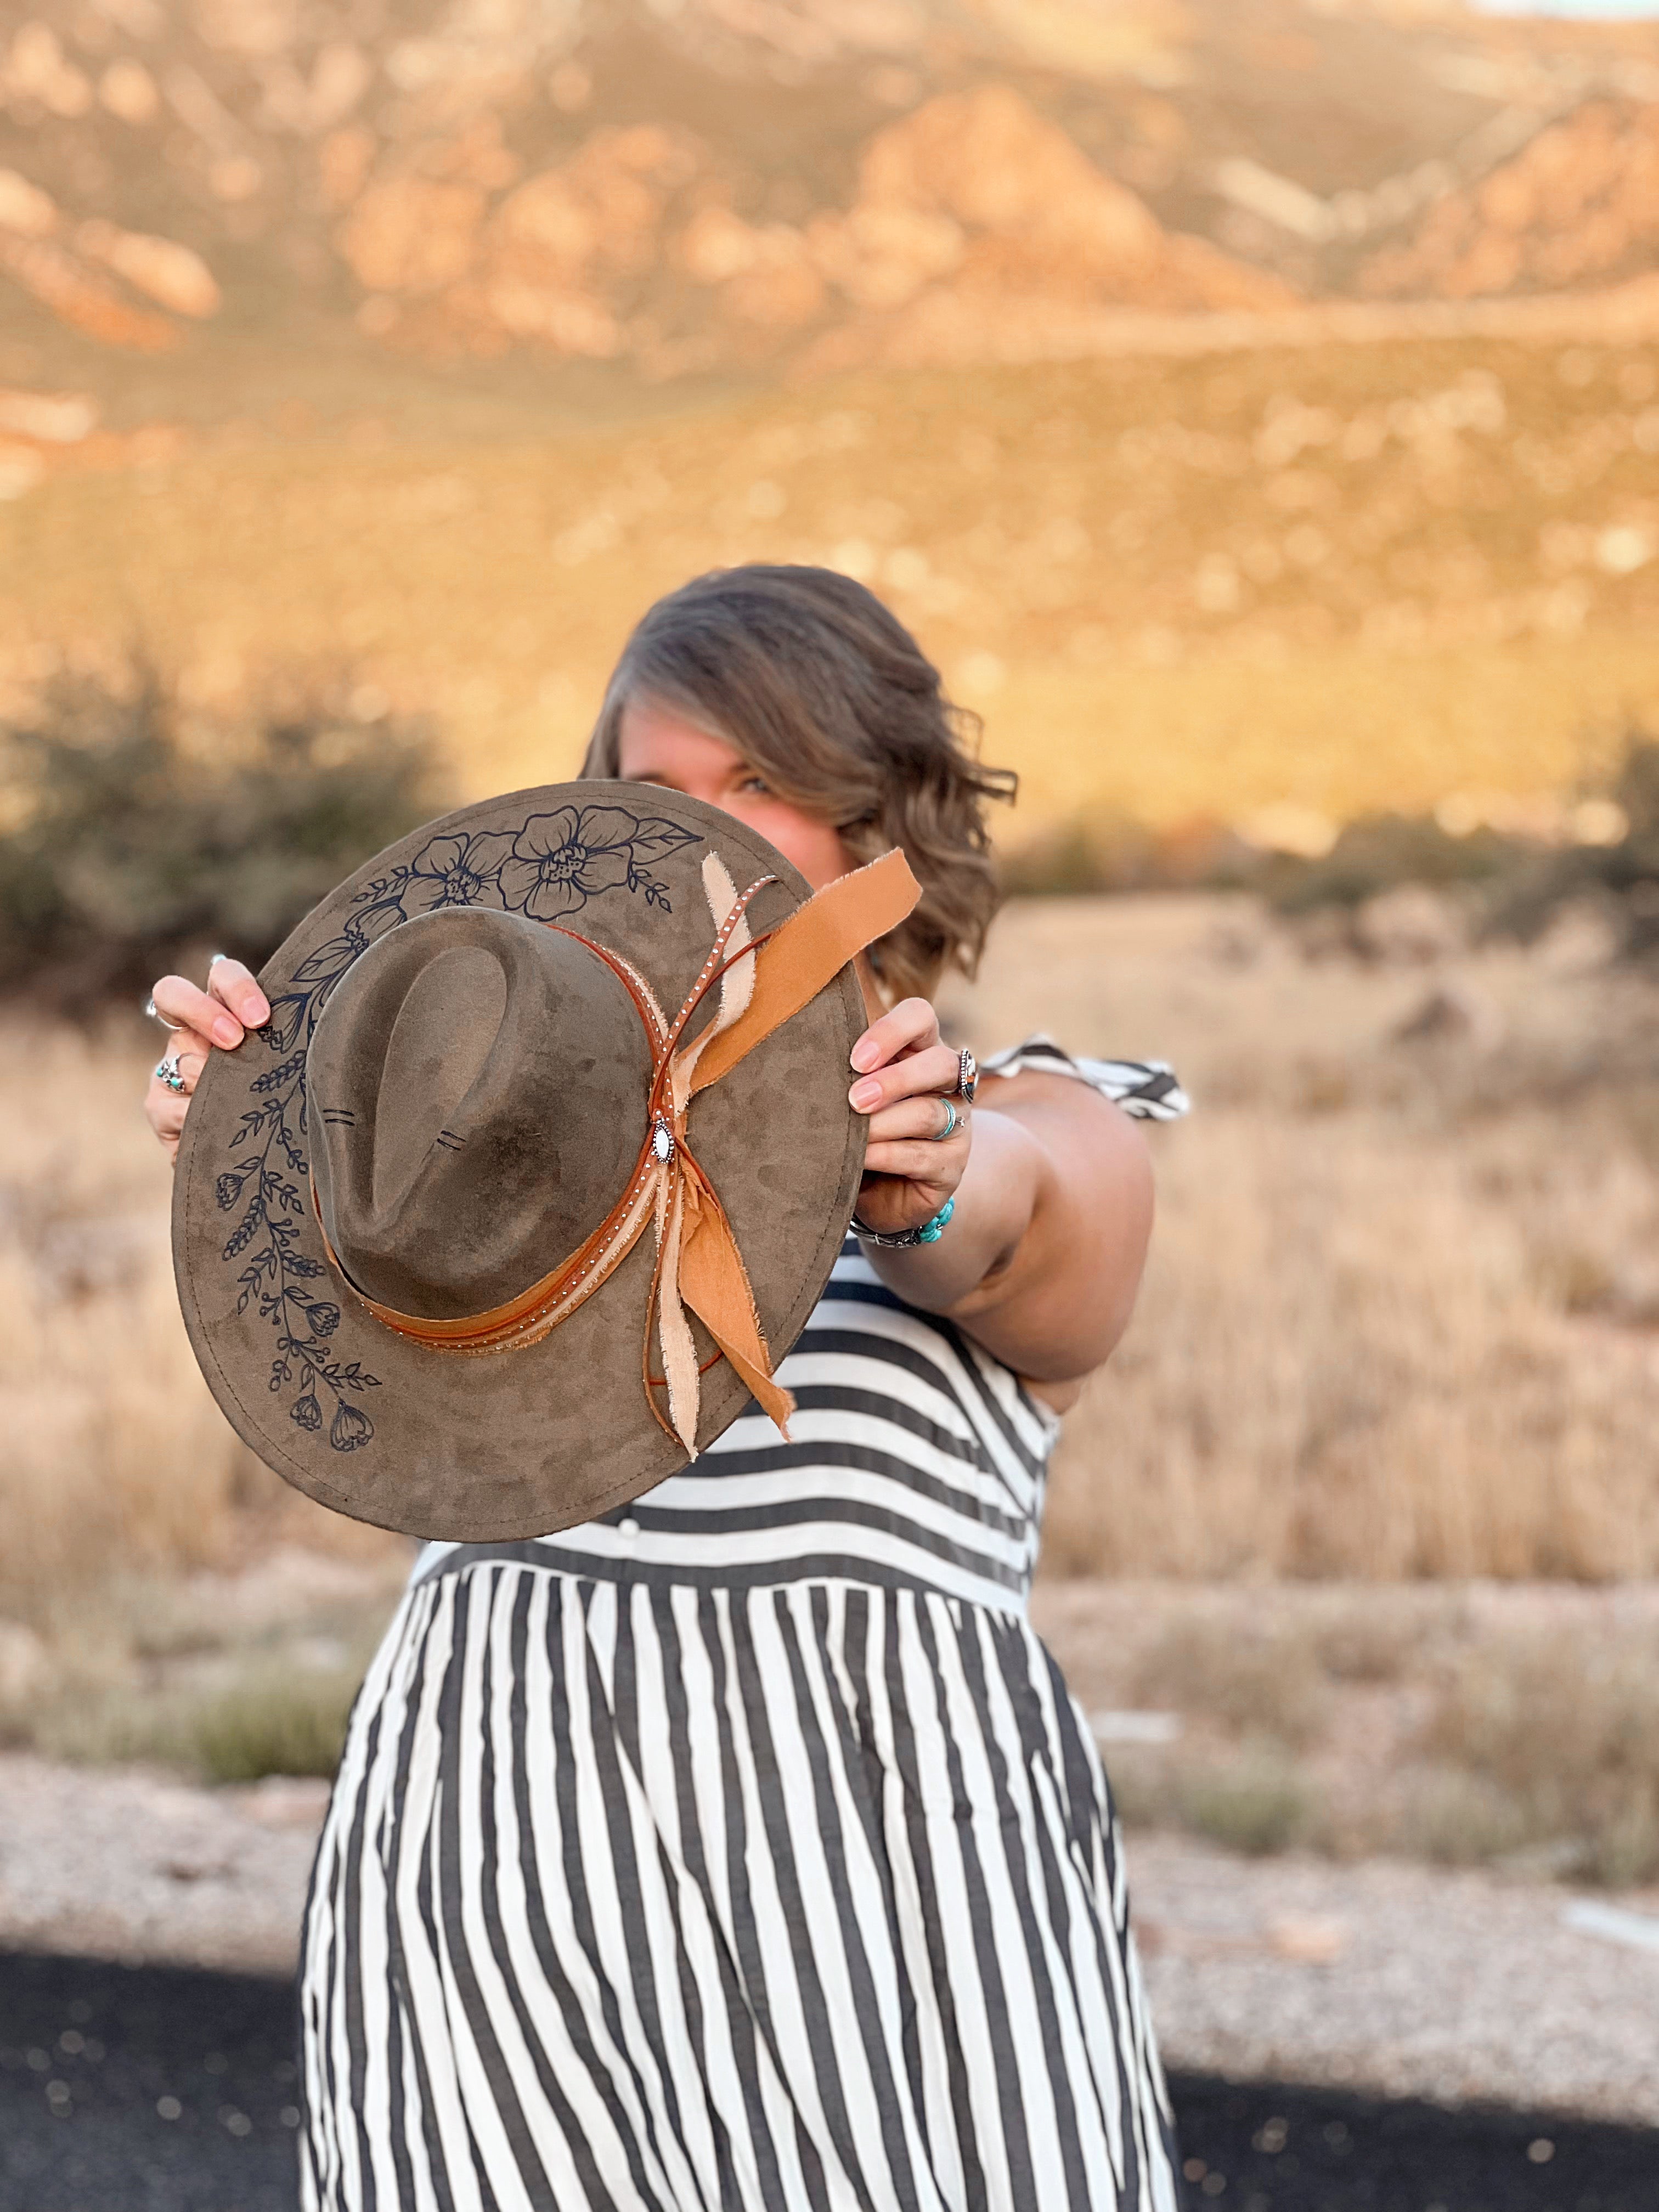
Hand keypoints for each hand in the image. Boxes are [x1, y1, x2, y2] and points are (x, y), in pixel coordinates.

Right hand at [144, 957, 269, 1161]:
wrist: (250, 1157)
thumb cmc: (279, 1102)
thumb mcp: (284, 1069)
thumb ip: (286, 1050)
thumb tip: (312, 1045)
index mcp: (228, 1014)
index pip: (222, 976)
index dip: (236, 988)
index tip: (260, 1017)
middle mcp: (193, 1033)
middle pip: (173, 992)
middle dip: (203, 1012)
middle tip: (234, 1040)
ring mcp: (170, 1067)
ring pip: (177, 1059)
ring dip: (206, 1079)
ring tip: (232, 1099)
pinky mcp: (158, 1106)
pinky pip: (170, 1107)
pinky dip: (193, 1117)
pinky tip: (217, 1129)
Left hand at [847, 996, 969, 1238]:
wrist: (884, 1193)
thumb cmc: (863, 1129)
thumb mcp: (854, 1095)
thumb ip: (844, 1074)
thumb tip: (804, 1061)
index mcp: (920, 1050)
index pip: (920, 1017)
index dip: (891, 1031)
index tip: (856, 1060)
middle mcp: (946, 1083)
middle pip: (939, 1063)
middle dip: (895, 1080)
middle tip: (854, 1099)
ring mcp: (957, 1124)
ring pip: (929, 1112)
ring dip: (884, 1123)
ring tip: (854, 1133)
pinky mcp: (951, 1166)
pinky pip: (922, 1156)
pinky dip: (886, 1155)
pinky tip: (861, 1156)